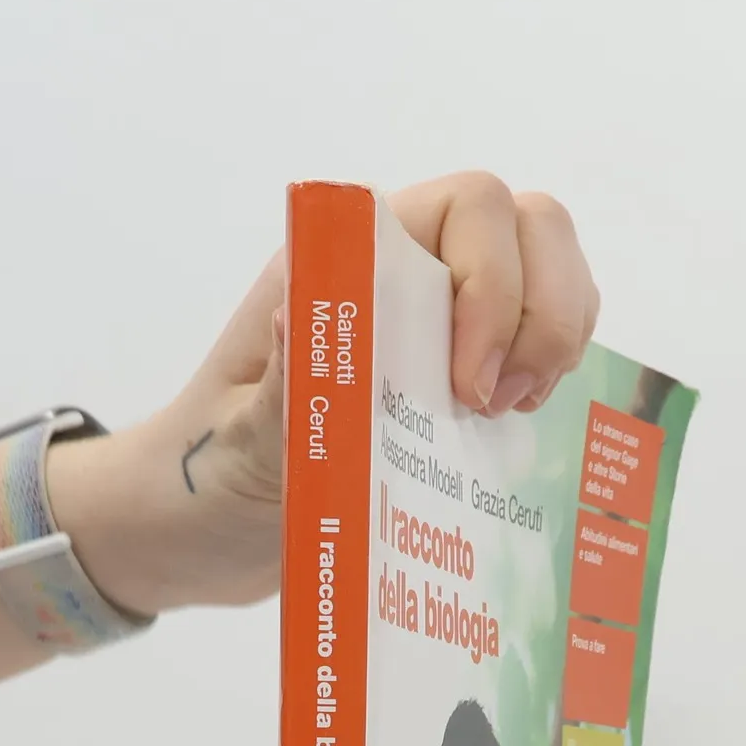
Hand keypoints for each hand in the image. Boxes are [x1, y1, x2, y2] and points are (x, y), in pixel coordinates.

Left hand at [52, 173, 600, 617]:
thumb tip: (307, 314)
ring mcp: (433, 326)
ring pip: (546, 279)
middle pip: (528, 228)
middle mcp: (397, 278)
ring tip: (511, 417)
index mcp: (343, 264)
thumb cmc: (200, 480)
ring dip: (556, 341)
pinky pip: (534, 349)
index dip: (495, 285)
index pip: (469, 210)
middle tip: (503, 406)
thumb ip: (281, 392)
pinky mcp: (452, 384)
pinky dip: (551, 380)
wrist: (190, 535)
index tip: (469, 387)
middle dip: (544, 311)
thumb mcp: (237, 447)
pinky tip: (513, 435)